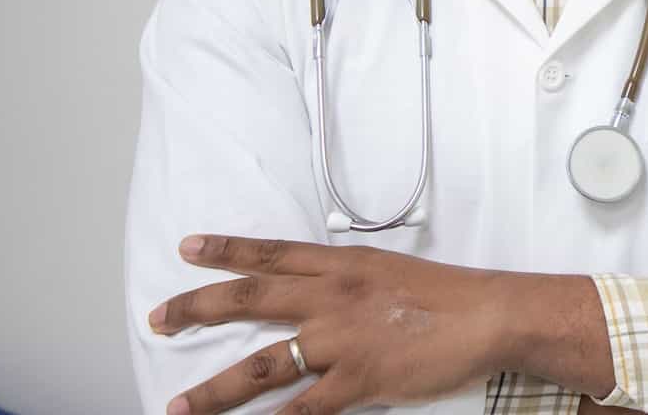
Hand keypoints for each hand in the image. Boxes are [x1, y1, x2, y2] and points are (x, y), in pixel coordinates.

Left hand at [148, 235, 514, 413]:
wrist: (488, 315)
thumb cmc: (450, 294)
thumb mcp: (391, 271)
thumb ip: (350, 282)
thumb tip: (321, 294)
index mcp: (343, 265)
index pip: (272, 254)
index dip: (227, 250)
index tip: (189, 248)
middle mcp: (332, 297)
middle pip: (250, 300)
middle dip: (197, 309)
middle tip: (159, 318)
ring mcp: (341, 340)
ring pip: (260, 365)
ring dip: (214, 390)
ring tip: (178, 405)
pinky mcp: (358, 379)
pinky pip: (303, 409)